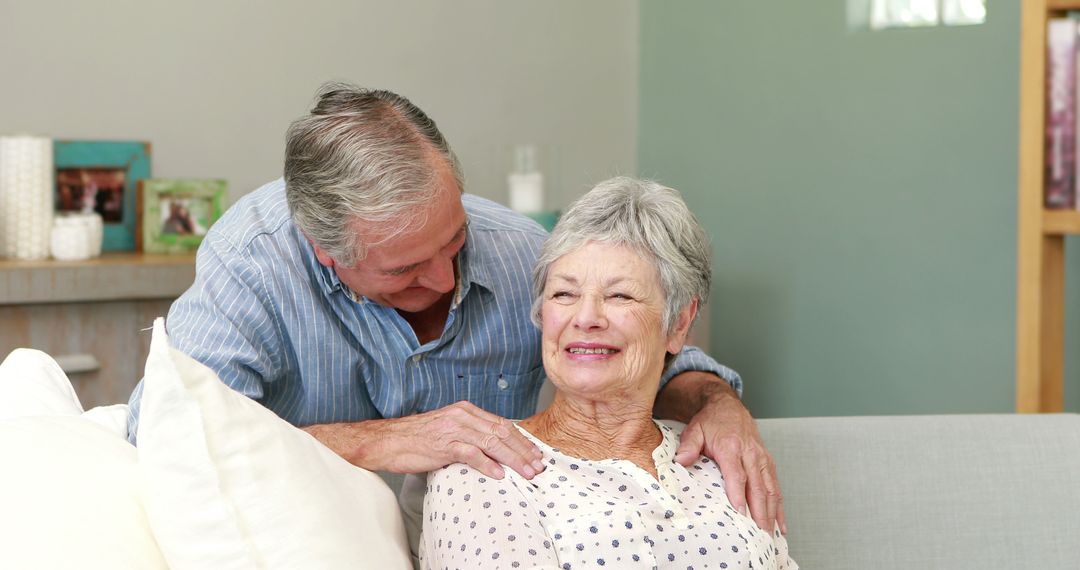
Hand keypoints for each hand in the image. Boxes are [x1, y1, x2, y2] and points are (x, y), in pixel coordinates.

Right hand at [302, 401, 544, 479]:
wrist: (387, 440)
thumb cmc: (416, 439)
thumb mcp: (447, 430)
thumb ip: (469, 435)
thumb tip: (493, 451)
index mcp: (465, 410)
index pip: (501, 424)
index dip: (521, 439)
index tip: (535, 453)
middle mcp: (462, 415)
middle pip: (501, 432)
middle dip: (523, 450)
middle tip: (538, 465)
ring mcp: (453, 428)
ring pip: (491, 442)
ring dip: (512, 459)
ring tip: (526, 472)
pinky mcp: (443, 444)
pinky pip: (470, 453)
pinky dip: (487, 464)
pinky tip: (499, 475)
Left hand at [672, 386, 784, 533]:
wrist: (728, 406)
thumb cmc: (710, 421)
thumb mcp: (694, 430)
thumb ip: (688, 446)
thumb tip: (680, 461)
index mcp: (731, 446)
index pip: (737, 475)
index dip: (739, 495)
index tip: (741, 515)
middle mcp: (751, 453)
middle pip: (757, 486)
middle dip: (759, 512)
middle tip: (758, 535)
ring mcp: (762, 458)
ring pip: (770, 489)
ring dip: (771, 513)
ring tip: (769, 535)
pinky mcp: (768, 463)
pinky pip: (776, 486)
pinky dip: (779, 506)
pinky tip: (780, 525)